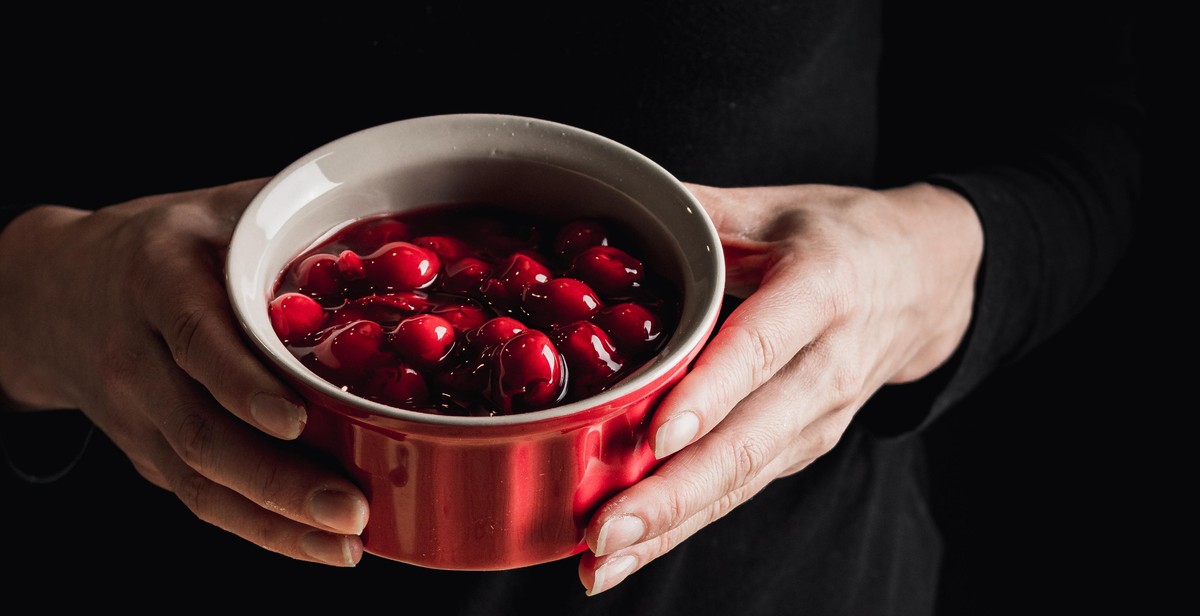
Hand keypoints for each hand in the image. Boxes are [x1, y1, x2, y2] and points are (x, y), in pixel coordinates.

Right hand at [0, 180, 368, 565]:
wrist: (58, 291)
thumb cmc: (163, 245)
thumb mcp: (216, 210)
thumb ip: (286, 214)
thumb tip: (388, 219)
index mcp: (157, 281)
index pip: (196, 339)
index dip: (242, 383)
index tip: (296, 419)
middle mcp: (136, 355)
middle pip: (199, 430)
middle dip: (276, 479)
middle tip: (349, 507)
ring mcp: (136, 415)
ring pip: (197, 481)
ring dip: (273, 521)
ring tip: (343, 541)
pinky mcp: (146, 452)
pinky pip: (198, 498)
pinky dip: (257, 529)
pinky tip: (313, 544)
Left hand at [579, 182, 983, 593]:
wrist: (927, 280)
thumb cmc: (844, 237)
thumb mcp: (778, 204)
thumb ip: (699, 210)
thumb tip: (610, 208)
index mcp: (822, 292)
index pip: (762, 349)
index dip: (711, 397)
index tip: (658, 438)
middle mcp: (826, 368)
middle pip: (749, 442)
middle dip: (674, 494)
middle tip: (604, 532)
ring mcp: (820, 418)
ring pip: (743, 481)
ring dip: (672, 525)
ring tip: (603, 562)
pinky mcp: (804, 445)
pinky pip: (742, 487)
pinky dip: (687, 520)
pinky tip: (633, 548)